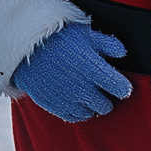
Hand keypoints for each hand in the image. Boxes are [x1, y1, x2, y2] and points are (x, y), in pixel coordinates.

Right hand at [11, 23, 131, 121]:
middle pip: (106, 105)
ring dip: (93, 104)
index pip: (121, 89)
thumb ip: (108, 44)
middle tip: (102, 86)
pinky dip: (79, 110)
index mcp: (95, 70)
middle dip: (107, 96)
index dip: (124, 87)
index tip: (121, 83)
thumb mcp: (86, 33)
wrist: (26, 48)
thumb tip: (123, 53)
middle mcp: (84, 89)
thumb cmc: (59, 37)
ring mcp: (69, 101)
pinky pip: (74, 117)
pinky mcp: (56, 107)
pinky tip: (77, 99)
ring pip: (91, 113)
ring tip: (88, 91)